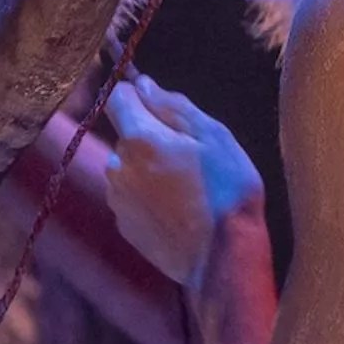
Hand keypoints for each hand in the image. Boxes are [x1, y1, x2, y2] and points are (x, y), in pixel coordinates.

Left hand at [102, 73, 264, 288]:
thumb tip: (145, 84)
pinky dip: (148, 196)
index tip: (159, 106)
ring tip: (187, 187)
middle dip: (150, 137)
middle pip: (126, 135)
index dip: (137, 96)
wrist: (223, 259)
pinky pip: (131, 196)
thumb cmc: (227, 192)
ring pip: (128, 167)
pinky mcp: (124, 225)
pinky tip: (178, 208)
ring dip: (148, 168)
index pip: (116, 97)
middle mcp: (118, 166)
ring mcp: (118, 199)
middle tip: (189, 157)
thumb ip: (174, 107)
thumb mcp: (215, 137)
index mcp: (139, 139)